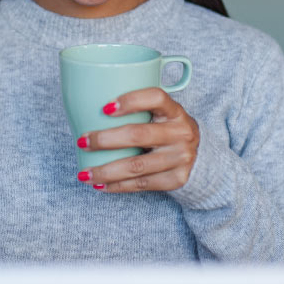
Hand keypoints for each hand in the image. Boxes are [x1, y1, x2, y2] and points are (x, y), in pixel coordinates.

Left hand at [76, 88, 198, 191]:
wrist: (201, 157)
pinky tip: (101, 185)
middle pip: (138, 135)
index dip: (131, 100)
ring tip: (84, 174)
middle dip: (105, 139)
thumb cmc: (168, 131)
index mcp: (175, 111)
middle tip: (82, 141)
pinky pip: (142, 184)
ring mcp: (180, 157)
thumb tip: (89, 111)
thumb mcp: (162, 115)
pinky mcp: (176, 179)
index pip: (156, 98)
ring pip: (136, 166)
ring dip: (106, 171)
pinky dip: (118, 186)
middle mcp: (181, 133)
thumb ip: (139, 111)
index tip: (105, 108)